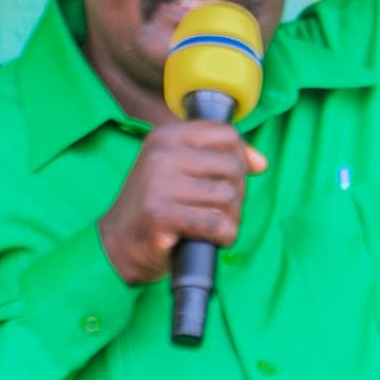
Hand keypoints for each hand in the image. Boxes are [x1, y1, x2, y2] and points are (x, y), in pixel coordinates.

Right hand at [96, 120, 267, 283]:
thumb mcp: (183, 171)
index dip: (241, 159)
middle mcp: (161, 154)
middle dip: (237, 194)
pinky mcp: (160, 214)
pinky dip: (224, 236)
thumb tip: (261, 162)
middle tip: (220, 210)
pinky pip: (216, 223)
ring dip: (231, 219)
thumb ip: (221, 159)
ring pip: (228, 197)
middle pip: (233, 168)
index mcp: (166, 136)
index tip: (232, 180)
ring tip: (214, 226)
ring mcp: (159, 183)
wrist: (118, 244)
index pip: (227, 135)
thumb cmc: (158, 205)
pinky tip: (213, 240)